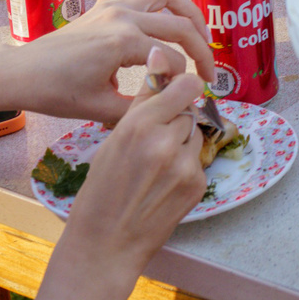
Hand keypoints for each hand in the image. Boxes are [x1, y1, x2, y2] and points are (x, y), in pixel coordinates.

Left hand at [0, 0, 214, 121]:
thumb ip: (142, 105)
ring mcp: (112, 5)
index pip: (174, 58)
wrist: (21, 74)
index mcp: (125, 43)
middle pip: (180, 24)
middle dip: (202, 48)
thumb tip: (173, 105)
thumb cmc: (56, 93)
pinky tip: (156, 8)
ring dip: (187, 11)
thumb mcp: (101, 109)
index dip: (188, 79)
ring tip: (197, 33)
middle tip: (209, 71)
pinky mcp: (101, 3)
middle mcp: (124, 16)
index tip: (192, 95)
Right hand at [33, 48, 206, 299]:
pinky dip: (186, 166)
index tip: (178, 89)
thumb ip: (142, 101)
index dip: (183, 85)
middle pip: (190, 110)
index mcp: (138, 125)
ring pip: (195, 134)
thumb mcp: (112, 141)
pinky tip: (163, 183)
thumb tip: (161, 55)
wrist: (104, 245)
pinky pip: (198, 160)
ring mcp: (185, 165)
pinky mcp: (198, 184)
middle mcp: (165, 142)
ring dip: (183, 141)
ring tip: (156, 164)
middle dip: (176, 118)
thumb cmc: (100, 191)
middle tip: (155, 139)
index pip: (184, 85)